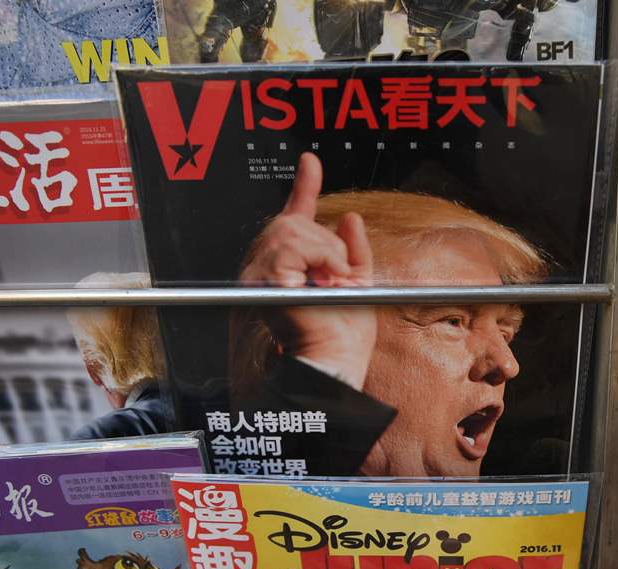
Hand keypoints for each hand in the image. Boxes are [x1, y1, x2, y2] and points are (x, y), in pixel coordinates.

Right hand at [240, 152, 375, 389]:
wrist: (336, 359)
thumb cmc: (344, 335)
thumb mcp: (359, 282)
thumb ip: (353, 250)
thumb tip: (349, 218)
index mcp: (291, 266)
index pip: (295, 215)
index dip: (304, 184)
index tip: (311, 161)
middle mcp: (267, 269)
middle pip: (292, 221)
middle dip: (326, 244)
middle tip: (339, 276)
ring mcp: (259, 275)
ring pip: (293, 230)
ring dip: (325, 253)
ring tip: (332, 282)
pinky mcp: (262, 280)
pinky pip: (293, 245)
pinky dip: (319, 259)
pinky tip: (324, 281)